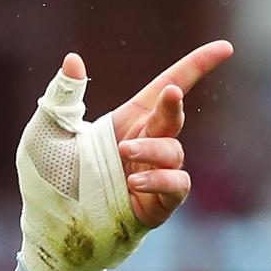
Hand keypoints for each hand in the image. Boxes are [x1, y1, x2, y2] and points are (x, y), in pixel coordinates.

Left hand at [59, 40, 233, 227]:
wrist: (45, 222)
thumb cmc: (47, 176)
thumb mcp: (48, 130)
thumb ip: (63, 96)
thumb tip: (72, 58)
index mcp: (123, 122)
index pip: (164, 88)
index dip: (195, 67)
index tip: (224, 48)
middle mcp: (143, 144)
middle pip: (172, 115)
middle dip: (173, 104)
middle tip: (169, 94)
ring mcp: (152, 174)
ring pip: (173, 151)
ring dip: (152, 149)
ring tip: (125, 153)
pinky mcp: (156, 204)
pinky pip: (176, 185)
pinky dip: (160, 180)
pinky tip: (133, 182)